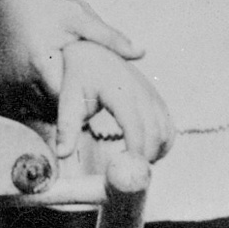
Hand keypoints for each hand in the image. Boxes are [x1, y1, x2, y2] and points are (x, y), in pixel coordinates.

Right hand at [0, 0, 141, 109]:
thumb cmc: (46, 4)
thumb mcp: (80, 18)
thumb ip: (110, 38)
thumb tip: (142, 53)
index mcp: (43, 64)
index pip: (68, 102)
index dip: (85, 104)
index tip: (98, 98)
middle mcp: (22, 77)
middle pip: (52, 111)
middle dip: (70, 109)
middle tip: (90, 101)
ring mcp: (8, 81)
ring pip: (36, 111)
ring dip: (53, 108)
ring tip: (72, 97)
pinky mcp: (0, 80)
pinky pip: (22, 104)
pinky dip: (37, 102)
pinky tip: (51, 90)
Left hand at [56, 42, 172, 164]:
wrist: (90, 53)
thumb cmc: (77, 78)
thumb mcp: (68, 100)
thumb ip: (66, 127)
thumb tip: (61, 154)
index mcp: (117, 89)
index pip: (133, 123)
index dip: (135, 147)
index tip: (128, 169)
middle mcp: (139, 89)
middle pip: (154, 129)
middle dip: (147, 155)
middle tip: (132, 174)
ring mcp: (150, 92)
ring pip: (165, 127)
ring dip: (158, 150)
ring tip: (138, 165)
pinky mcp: (155, 96)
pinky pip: (167, 122)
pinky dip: (164, 141)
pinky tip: (149, 154)